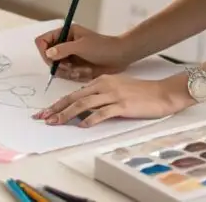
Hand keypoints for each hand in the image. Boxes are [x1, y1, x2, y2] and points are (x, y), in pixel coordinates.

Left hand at [32, 74, 186, 126]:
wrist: (162, 92)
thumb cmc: (141, 92)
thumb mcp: (117, 88)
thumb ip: (100, 95)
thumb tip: (84, 109)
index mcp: (101, 81)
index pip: (75, 93)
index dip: (59, 103)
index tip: (46, 111)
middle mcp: (104, 85)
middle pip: (75, 97)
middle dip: (56, 108)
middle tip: (42, 118)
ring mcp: (113, 95)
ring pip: (84, 104)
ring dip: (67, 114)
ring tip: (56, 122)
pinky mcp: (123, 105)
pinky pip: (103, 113)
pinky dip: (91, 119)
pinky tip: (82, 126)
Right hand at [34, 24, 131, 80]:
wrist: (119, 57)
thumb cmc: (102, 46)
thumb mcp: (81, 46)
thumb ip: (63, 49)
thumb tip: (48, 54)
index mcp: (65, 33)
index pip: (43, 41)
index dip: (44, 52)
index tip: (52, 60)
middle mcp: (64, 44)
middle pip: (48, 57)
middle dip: (58, 65)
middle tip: (70, 68)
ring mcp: (69, 56)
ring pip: (57, 68)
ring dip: (68, 72)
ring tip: (81, 70)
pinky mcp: (75, 66)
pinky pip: (66, 74)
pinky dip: (74, 75)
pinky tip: (85, 73)